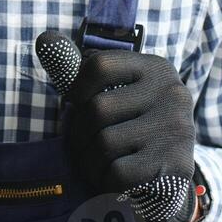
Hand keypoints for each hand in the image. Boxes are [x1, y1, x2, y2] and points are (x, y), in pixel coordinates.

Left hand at [63, 47, 197, 221]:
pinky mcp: (174, 165)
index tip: (76, 104)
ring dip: (90, 160)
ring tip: (96, 165)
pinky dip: (106, 180)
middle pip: (98, 108)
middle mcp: (173, 94)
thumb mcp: (118, 94)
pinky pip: (117, 172)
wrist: (170, 182)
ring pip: (105, 142)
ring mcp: (176, 129)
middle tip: (83, 145)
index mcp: (157, 69)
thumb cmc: (133, 129)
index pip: (100, 65)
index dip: (77, 88)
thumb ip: (84, 71)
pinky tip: (112, 180)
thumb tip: (44, 39)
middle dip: (80, 133)